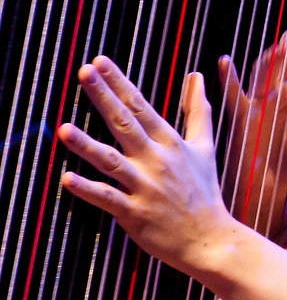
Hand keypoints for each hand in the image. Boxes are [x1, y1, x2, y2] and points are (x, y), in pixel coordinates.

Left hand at [59, 56, 234, 274]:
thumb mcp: (206, 146)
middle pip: (125, 123)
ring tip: (63, 129)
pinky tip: (67, 179)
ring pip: (111, 162)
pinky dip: (88, 190)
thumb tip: (198, 75)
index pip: (140, 105)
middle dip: (104, 96)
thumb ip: (199, 109)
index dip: (119, 82)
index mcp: (171, 142)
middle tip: (84, 72)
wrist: (210, 238)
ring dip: (87, 146)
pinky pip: (108, 199)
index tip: (100, 62)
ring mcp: (145, 187)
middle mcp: (157, 160)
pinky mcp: (135, 214)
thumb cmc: (204, 190)